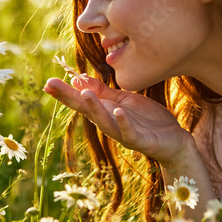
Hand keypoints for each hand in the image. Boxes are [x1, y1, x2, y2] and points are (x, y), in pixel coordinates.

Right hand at [43, 74, 193, 164]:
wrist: (173, 141)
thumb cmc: (147, 121)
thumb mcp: (123, 101)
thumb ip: (103, 92)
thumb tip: (77, 80)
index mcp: (105, 112)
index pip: (81, 101)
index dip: (64, 92)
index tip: (47, 82)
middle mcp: (110, 123)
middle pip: (86, 110)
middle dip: (69, 98)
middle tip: (52, 85)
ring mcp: (124, 133)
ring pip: (104, 121)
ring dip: (93, 109)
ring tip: (83, 94)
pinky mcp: (141, 140)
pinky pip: (129, 132)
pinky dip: (123, 123)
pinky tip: (118, 112)